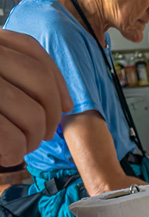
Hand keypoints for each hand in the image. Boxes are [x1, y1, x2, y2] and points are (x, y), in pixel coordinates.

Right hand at [0, 30, 71, 166]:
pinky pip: (12, 139)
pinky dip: (15, 152)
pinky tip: (6, 154)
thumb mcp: (0, 82)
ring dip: (32, 139)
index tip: (64, 107)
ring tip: (18, 145)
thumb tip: (65, 104)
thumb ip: (19, 78)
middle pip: (40, 84)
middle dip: (49, 117)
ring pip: (32, 115)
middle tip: (39, 134)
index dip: (57, 83)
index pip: (33, 53)